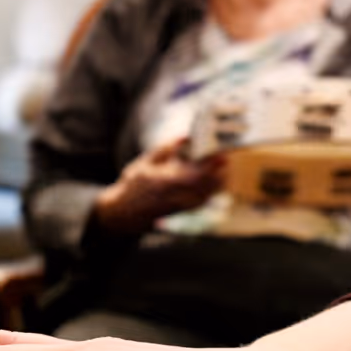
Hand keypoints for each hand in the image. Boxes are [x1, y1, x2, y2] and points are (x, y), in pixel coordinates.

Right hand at [92, 137, 222, 234]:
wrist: (124, 213)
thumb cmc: (133, 186)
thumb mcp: (145, 162)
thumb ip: (166, 149)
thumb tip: (184, 136)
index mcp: (169, 180)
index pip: (199, 171)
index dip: (212, 163)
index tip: (221, 153)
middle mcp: (177, 195)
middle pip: (208, 184)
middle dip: (220, 172)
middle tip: (226, 160)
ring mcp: (181, 206)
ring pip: (208, 194)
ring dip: (218, 182)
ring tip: (224, 170)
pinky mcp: (183, 213)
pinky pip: (203, 202)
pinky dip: (211, 192)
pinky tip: (214, 183)